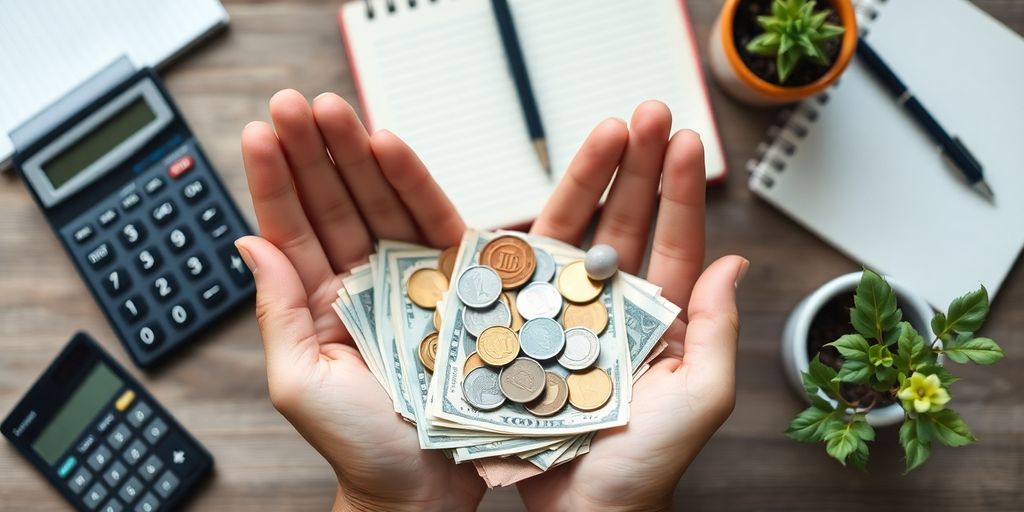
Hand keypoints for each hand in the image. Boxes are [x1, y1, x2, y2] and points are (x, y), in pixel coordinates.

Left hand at [235, 90, 481, 511]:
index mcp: (321, 303)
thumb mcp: (300, 383)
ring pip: (378, 202)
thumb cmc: (359, 446)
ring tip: (336, 110)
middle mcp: (365, 283)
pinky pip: (433, 225)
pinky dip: (414, 185)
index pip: (291, 229)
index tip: (263, 132)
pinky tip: (392, 148)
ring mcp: (412, 279)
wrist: (424, 488)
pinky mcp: (457, 283)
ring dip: (357, 154)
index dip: (275, 179)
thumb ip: (277, 312)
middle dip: (314, 151)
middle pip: (334, 203)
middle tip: (297, 104)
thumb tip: (249, 242)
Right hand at [517, 101, 748, 510]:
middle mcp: (615, 309)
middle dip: (638, 166)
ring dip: (591, 180)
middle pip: (629, 223)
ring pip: (580, 234)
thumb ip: (718, 331)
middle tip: (646, 111)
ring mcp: (567, 314)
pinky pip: (528, 271)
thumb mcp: (699, 398)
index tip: (682, 140)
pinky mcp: (522, 327)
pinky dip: (533, 228)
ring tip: (603, 129)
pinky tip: (540, 188)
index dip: (680, 190)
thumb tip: (734, 261)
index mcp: (663, 321)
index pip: (677, 242)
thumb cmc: (642, 466)